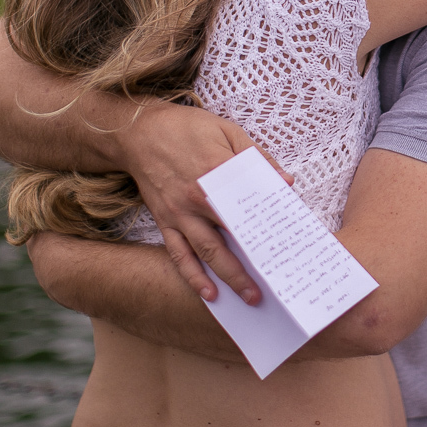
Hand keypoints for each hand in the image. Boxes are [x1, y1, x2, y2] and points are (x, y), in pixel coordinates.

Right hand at [115, 102, 286, 303]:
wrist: (138, 131)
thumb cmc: (188, 128)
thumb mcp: (229, 131)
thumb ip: (258, 158)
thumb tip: (285, 181)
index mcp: (217, 174)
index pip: (249, 209)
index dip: (269, 229)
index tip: (288, 248)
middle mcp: (196, 200)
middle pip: (230, 238)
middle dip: (252, 266)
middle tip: (272, 288)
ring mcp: (178, 214)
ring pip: (206, 253)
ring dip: (228, 278)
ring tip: (248, 298)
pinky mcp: (164, 221)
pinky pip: (178, 254)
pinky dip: (192, 276)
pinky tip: (208, 293)